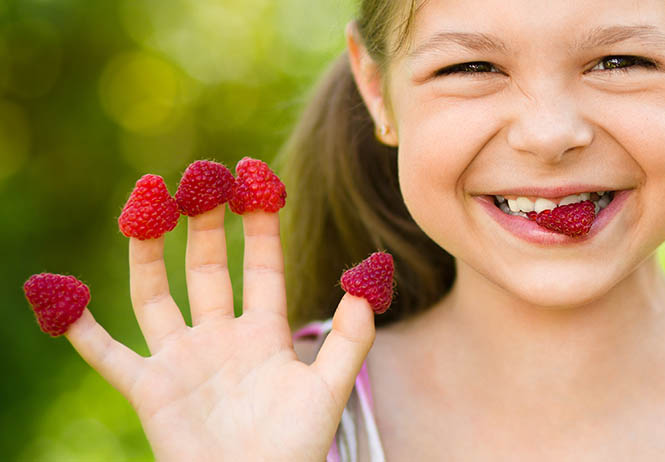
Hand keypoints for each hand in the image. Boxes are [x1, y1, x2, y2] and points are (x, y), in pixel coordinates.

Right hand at [62, 205, 374, 460]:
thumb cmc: (296, 447)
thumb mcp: (330, 386)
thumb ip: (351, 335)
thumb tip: (366, 279)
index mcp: (263, 334)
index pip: (261, 266)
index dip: (259, 225)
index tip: (257, 181)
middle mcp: (219, 338)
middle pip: (206, 268)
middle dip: (204, 224)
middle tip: (202, 177)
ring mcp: (182, 360)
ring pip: (155, 294)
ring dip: (147, 250)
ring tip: (147, 202)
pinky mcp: (149, 388)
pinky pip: (107, 354)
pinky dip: (80, 329)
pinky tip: (62, 295)